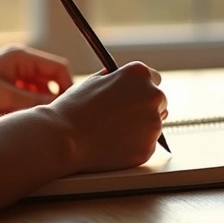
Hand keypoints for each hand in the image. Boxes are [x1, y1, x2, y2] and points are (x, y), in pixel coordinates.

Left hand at [0, 44, 73, 120]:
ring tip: (28, 120)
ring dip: (35, 105)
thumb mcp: (7, 100)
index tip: (65, 110)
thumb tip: (63, 108)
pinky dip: (23, 107)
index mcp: (22, 56)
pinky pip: (22, 95)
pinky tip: (14, 119)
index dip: (66, 88)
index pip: (59, 69)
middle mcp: (18, 61)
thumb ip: (38, 103)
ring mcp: (9, 72)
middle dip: (50, 99)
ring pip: (36, 90)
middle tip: (48, 119)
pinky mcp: (0, 85)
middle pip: (49, 80)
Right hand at [45, 61, 167, 172]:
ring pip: (154, 125)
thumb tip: (123, 82)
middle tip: (121, 118)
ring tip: (112, 132)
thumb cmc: (74, 109)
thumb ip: (115, 79)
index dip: (141, 89)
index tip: (133, 97)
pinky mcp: (149, 147)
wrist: (65, 138)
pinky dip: (135, 146)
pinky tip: (114, 145)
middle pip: (158, 101)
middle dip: (144, 108)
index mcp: (139, 74)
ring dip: (140, 128)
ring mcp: (154, 123)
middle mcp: (153, 95)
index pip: (153, 79)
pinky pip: (147, 145)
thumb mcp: (94, 81)